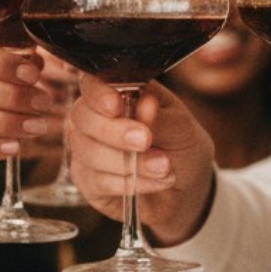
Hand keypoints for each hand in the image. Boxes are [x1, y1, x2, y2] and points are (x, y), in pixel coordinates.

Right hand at [64, 75, 217, 245]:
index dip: (98, 94)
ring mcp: (87, 150)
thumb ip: (160, 118)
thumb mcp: (181, 128)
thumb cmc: (181, 146)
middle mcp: (95, 118)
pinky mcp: (88, 182)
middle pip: (83, 117)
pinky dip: (130, 182)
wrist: (187, 187)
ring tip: (164, 167)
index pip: (92, 84)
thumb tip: (145, 104)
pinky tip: (155, 182)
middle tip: (145, 140)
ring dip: (130, 162)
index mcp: (117, 93)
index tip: (116, 105)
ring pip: (89, 152)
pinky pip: (97, 181)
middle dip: (114, 131)